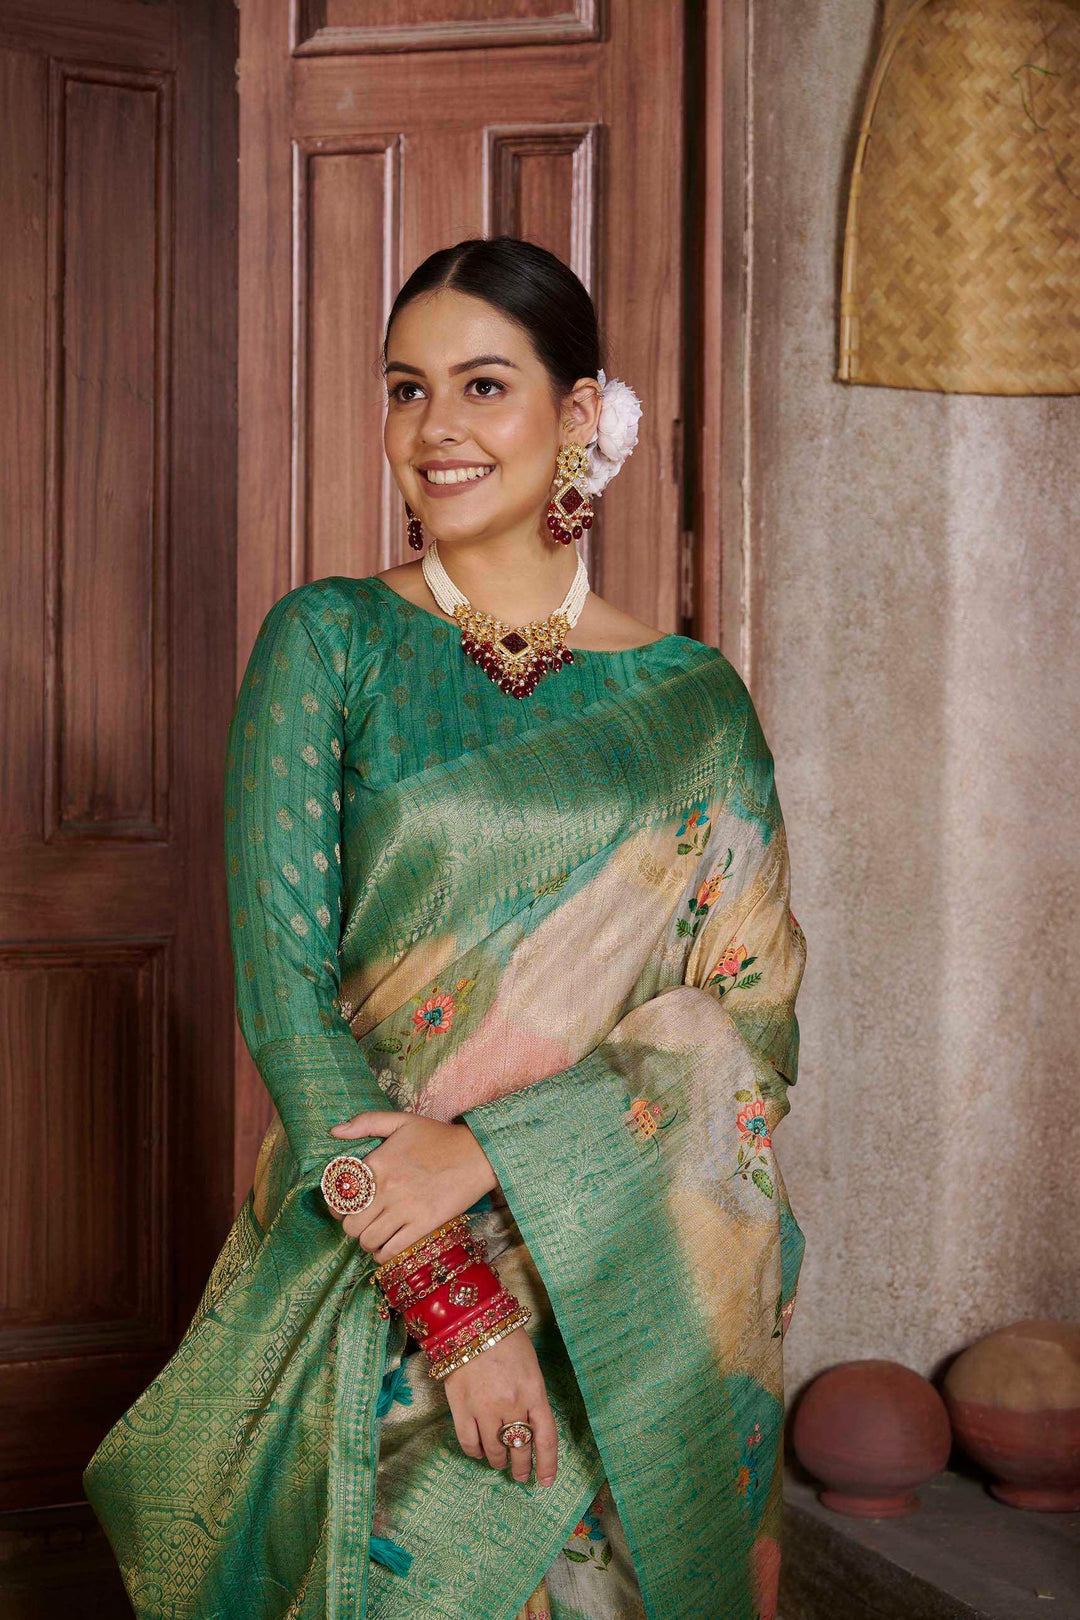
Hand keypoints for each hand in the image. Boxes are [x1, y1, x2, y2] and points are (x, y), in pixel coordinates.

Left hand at [326, 1109, 497, 1261]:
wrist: (477, 1154)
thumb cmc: (438, 1137)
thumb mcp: (401, 1120)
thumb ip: (366, 1122)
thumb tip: (335, 1131)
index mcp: (377, 1163)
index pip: (340, 1196)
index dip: (336, 1207)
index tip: (345, 1208)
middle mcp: (386, 1188)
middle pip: (350, 1224)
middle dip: (351, 1227)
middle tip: (361, 1222)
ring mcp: (404, 1209)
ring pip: (367, 1240)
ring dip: (367, 1241)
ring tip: (375, 1235)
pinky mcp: (422, 1225)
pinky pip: (391, 1251)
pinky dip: (382, 1255)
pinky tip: (386, 1247)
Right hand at [443, 1324, 558, 1488]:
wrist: (471, 1323)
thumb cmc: (506, 1339)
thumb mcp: (530, 1366)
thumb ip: (532, 1396)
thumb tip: (529, 1423)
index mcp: (534, 1392)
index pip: (546, 1438)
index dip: (547, 1464)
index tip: (545, 1482)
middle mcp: (511, 1405)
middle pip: (520, 1448)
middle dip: (521, 1467)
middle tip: (520, 1475)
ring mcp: (484, 1409)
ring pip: (494, 1451)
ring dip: (498, 1461)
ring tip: (499, 1462)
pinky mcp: (461, 1408)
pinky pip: (469, 1443)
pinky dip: (476, 1452)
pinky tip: (479, 1451)